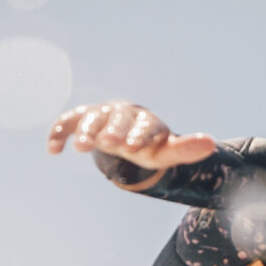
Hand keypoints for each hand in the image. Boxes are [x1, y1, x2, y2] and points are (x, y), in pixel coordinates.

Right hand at [46, 102, 217, 168]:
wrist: (124, 129)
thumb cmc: (146, 144)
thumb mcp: (164, 151)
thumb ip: (185, 149)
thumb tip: (211, 145)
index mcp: (145, 121)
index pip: (145, 125)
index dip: (140, 135)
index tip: (135, 147)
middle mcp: (122, 114)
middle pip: (117, 119)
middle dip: (113, 131)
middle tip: (109, 143)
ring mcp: (100, 115)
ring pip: (92, 118)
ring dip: (86, 131)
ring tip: (82, 148)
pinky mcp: (80, 119)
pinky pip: (67, 121)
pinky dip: (59, 131)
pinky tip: (53, 149)